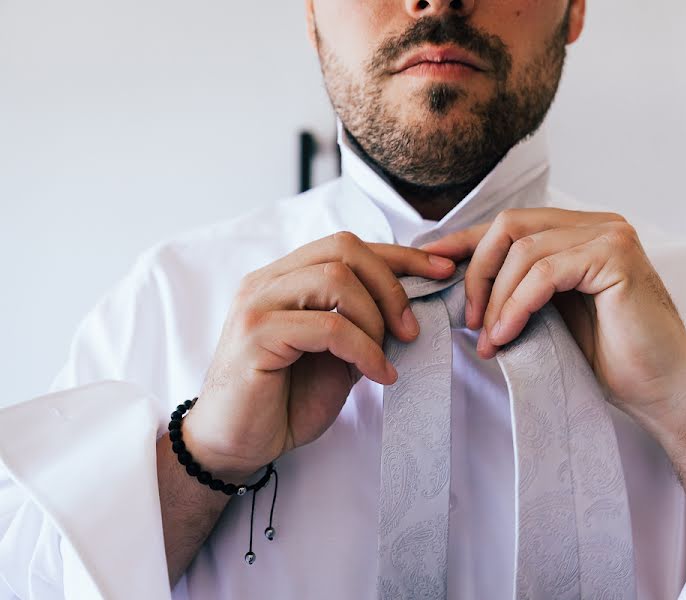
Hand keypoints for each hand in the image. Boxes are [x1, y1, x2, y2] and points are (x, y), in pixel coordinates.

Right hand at [184, 231, 456, 478]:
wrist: (236, 446)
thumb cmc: (284, 401)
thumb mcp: (338, 357)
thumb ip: (362, 326)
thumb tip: (409, 309)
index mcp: (286, 278)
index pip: (348, 246)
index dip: (400, 255)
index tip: (441, 272)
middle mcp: (268, 281)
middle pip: (344, 249)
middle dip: (391, 285)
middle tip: (411, 329)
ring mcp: (258, 304)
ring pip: (337, 279)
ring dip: (376, 318)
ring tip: (387, 355)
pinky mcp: (256, 334)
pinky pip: (329, 326)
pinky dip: (364, 349)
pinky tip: (378, 374)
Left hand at [420, 208, 685, 432]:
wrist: (661, 389)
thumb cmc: (612, 358)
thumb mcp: (552, 313)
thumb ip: (523, 286)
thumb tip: (463, 280)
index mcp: (583, 232)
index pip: (512, 226)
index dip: (466, 242)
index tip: (430, 264)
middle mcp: (599, 224)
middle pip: (511, 225)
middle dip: (478, 271)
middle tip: (470, 320)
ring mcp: (610, 235)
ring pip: (524, 250)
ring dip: (496, 298)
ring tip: (490, 340)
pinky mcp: (615, 257)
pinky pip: (544, 272)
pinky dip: (517, 304)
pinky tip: (507, 334)